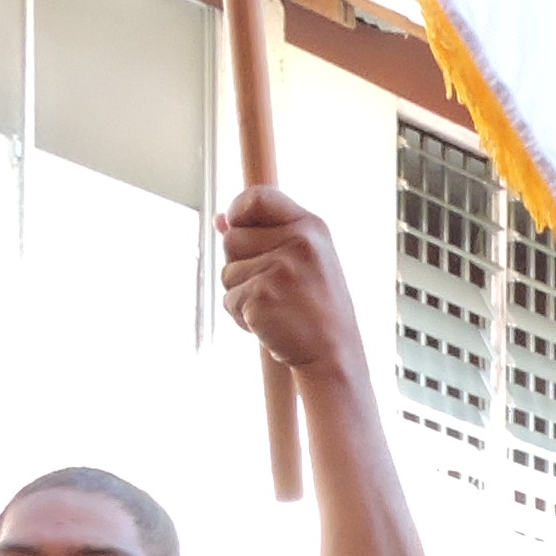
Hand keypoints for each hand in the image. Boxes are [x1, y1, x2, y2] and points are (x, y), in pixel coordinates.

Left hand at [216, 192, 354, 373]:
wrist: (335, 357)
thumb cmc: (318, 310)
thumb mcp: (302, 261)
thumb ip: (264, 236)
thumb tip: (219, 220)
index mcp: (311, 227)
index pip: (257, 198)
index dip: (238, 211)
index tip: (238, 227)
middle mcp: (298, 243)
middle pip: (232, 238)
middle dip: (240, 264)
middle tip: (273, 287)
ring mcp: (279, 270)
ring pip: (227, 272)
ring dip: (241, 294)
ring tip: (276, 308)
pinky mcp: (261, 297)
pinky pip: (229, 301)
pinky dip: (242, 317)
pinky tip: (271, 325)